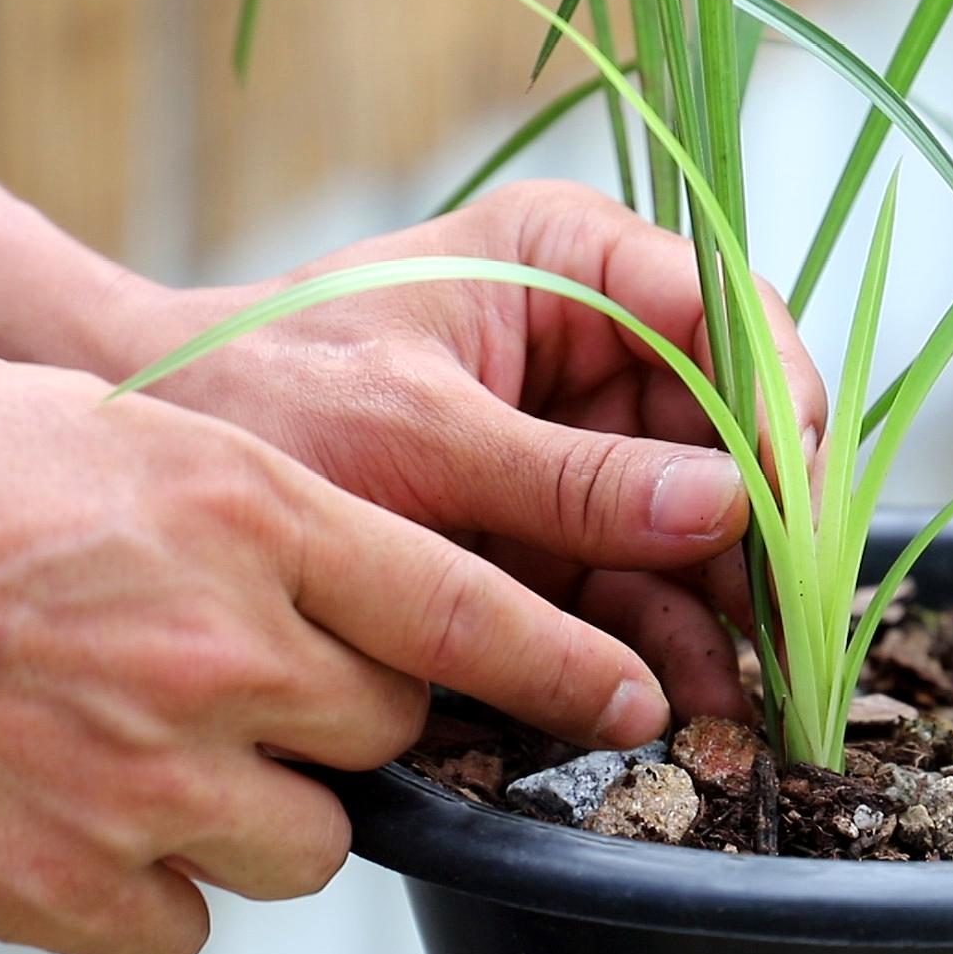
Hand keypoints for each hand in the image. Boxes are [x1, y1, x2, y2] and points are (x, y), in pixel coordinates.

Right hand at [0, 356, 667, 953]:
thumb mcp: (112, 440)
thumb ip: (252, 521)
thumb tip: (329, 593)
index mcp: (252, 515)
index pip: (468, 612)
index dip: (568, 664)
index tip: (636, 691)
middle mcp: (230, 652)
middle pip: (390, 735)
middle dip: (349, 724)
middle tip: (251, 686)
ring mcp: (158, 781)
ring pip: (306, 843)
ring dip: (254, 810)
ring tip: (137, 747)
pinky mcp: (75, 888)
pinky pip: (185, 925)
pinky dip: (149, 888)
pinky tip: (72, 820)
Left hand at [115, 181, 827, 721]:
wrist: (163, 457)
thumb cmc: (263, 394)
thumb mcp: (419, 431)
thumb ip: (574, 477)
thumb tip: (729, 507)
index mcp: (574, 262)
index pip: (726, 316)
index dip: (775, 408)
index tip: (789, 508)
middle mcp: (601, 342)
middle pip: (732, 430)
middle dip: (761, 531)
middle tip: (788, 628)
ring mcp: (585, 442)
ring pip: (701, 520)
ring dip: (724, 602)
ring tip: (745, 685)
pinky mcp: (562, 528)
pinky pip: (642, 580)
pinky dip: (663, 637)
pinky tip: (681, 691)